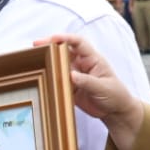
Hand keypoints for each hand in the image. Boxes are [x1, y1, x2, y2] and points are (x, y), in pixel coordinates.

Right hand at [32, 34, 142, 148]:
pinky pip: (57, 80)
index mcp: (93, 59)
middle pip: (64, 50)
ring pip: (58, 64)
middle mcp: (82, 64)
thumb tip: (71, 75)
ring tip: (33, 60)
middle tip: (35, 46)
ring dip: (48, 61)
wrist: (115, 112)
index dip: (65, 38)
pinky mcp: (69, 87)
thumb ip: (87, 81)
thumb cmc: (115, 95)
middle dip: (50, 46)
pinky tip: (41, 78)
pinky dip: (49, 78)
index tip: (52, 38)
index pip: (79, 43)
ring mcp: (75, 75)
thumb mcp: (103, 88)